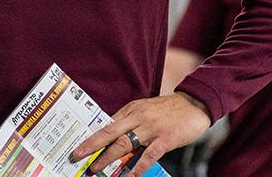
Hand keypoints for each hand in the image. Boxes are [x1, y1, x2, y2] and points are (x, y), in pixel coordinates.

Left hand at [71, 92, 210, 174]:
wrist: (195, 103)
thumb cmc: (169, 109)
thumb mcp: (145, 109)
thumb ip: (129, 121)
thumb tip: (112, 136)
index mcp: (131, 110)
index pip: (106, 124)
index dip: (91, 136)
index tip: (78, 145)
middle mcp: (137, 117)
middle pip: (109, 132)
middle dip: (91, 145)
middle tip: (77, 155)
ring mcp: (151, 128)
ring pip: (124, 144)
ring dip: (108, 157)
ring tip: (96, 168)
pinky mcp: (165, 139)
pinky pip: (147, 156)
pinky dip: (136, 167)